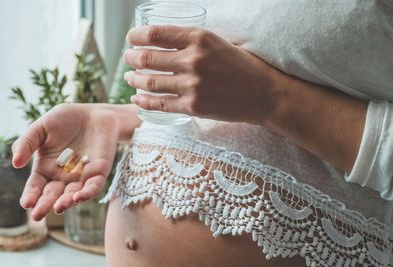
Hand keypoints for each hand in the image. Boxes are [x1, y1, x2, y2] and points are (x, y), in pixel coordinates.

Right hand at [12, 103, 119, 220]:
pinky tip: (78, 197)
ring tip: (58, 208)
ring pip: (72, 195)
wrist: (93, 113)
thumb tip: (15, 163)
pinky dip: (87, 193)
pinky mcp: (98, 173)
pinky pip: (93, 187)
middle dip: (44, 205)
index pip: (36, 187)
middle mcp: (62, 178)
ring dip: (65, 203)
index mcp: (45, 169)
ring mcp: (80, 177)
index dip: (31, 196)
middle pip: (52, 195)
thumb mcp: (40, 127)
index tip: (26, 204)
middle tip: (37, 215)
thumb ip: (26, 143)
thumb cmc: (64, 120)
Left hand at [124, 25, 284, 123]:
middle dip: (131, 57)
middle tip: (127, 58)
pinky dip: (143, 101)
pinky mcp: (193, 106)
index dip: (136, 36)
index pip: (155, 34)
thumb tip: (161, 42)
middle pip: (147, 58)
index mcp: (199, 38)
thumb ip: (191, 42)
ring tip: (129, 77)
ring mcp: (192, 85)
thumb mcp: (218, 42)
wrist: (264, 94)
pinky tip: (136, 98)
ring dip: (134, 79)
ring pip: (149, 82)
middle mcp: (193, 60)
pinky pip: (159, 104)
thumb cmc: (243, 66)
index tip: (131, 39)